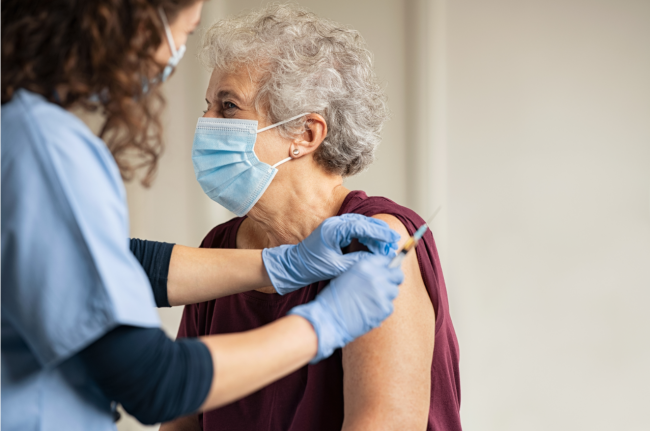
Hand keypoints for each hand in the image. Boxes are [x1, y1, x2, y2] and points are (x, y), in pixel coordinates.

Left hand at [262, 214, 399, 294]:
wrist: (294, 266)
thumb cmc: (312, 266)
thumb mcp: (337, 267)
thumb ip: (357, 261)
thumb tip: (376, 260)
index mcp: (333, 229)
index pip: (362, 226)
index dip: (379, 232)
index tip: (392, 238)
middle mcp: (334, 223)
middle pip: (363, 223)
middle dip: (380, 233)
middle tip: (393, 242)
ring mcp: (335, 225)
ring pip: (361, 225)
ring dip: (374, 234)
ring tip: (387, 245)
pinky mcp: (335, 231)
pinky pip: (355, 230)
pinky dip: (366, 236)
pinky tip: (374, 245)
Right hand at [288, 254, 403, 362]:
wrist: (329, 318)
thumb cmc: (334, 298)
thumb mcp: (347, 275)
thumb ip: (366, 272)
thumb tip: (381, 272)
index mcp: (365, 265)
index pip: (387, 260)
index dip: (387, 267)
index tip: (387, 272)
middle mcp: (376, 276)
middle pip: (397, 275)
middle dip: (393, 280)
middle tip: (385, 286)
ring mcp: (382, 293)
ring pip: (394, 291)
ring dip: (386, 296)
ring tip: (371, 301)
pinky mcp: (385, 308)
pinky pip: (390, 306)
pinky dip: (382, 309)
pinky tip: (369, 311)